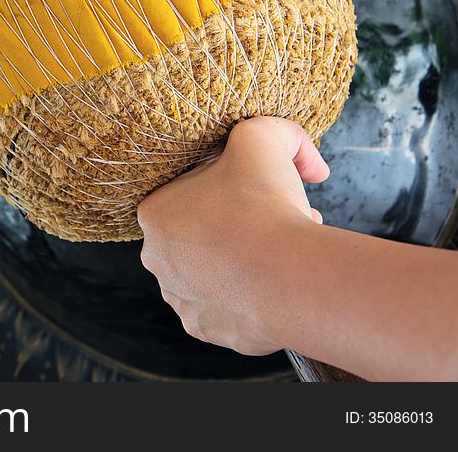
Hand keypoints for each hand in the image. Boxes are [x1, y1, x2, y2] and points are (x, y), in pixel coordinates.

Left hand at [137, 117, 329, 354]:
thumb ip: (271, 128)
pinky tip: (272, 286)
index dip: (230, 187)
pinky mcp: (204, 328)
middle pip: (201, 233)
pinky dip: (246, 296)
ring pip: (211, 271)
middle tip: (278, 220)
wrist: (288, 280)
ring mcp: (178, 297)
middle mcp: (156, 258)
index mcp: (154, 212)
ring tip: (282, 252)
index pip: (188, 192)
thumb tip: (303, 157)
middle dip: (239, 224)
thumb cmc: (265, 206)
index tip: (260, 191)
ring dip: (242, 260)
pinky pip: (224, 306)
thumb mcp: (262, 137)